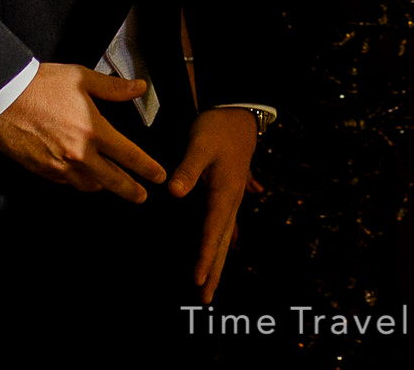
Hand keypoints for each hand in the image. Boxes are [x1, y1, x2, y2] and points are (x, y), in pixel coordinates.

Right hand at [0, 62, 167, 200]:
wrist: (4, 97)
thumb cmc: (43, 85)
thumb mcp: (82, 78)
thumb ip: (113, 88)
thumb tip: (140, 88)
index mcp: (94, 130)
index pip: (128, 155)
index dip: (147, 168)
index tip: (158, 176)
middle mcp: (79, 154)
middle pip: (112, 181)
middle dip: (131, 191)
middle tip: (142, 197)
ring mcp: (59, 166)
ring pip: (87, 185)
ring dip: (102, 186)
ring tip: (110, 185)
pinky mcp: (41, 170)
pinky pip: (65, 182)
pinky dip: (76, 180)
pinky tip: (80, 176)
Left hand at [167, 107, 257, 302]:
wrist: (239, 115)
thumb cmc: (217, 129)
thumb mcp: (200, 144)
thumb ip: (187, 168)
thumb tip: (174, 192)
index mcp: (223, 193)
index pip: (211, 231)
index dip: (203, 256)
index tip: (197, 279)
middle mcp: (230, 202)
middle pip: (221, 244)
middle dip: (213, 272)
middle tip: (206, 299)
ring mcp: (231, 200)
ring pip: (224, 239)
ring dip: (216, 263)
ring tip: (209, 287)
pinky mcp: (228, 195)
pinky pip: (224, 229)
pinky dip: (219, 247)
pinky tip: (220, 255)